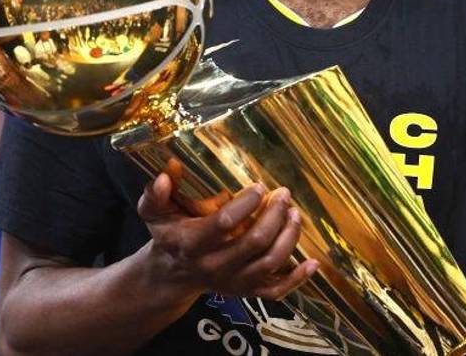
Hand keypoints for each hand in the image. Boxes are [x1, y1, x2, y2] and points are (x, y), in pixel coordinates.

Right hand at [138, 173, 318, 301]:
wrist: (173, 273)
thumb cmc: (169, 234)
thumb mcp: (153, 213)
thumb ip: (154, 194)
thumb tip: (167, 173)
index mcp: (192, 244)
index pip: (224, 224)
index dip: (246, 204)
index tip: (260, 186)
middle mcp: (213, 266)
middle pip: (254, 242)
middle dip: (274, 215)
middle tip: (284, 194)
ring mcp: (232, 282)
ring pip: (269, 263)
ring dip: (289, 238)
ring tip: (295, 213)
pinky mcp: (246, 292)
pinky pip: (276, 291)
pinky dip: (297, 279)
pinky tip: (313, 262)